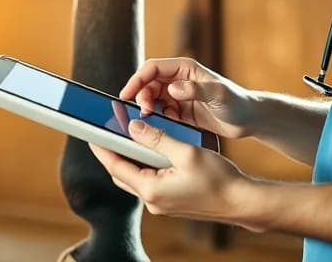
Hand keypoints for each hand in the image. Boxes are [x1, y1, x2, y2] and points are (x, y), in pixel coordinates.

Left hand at [89, 120, 256, 227]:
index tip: (91, 133)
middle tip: (108, 131)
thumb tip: (133, 127)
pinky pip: (149, 182)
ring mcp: (162, 204)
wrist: (241, 202)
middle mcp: (153, 201)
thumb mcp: (185, 152)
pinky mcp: (171, 202)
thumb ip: (157, 138)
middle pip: (122, 173)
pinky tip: (152, 150)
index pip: (115, 166)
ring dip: (130, 158)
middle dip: (113, 153)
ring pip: (135, 178)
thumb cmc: (218, 179)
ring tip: (128, 136)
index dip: (101, 148)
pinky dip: (145, 166)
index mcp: (151, 189)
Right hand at [119, 57, 254, 138]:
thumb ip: (195, 89)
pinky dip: (160, 119)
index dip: (136, 80)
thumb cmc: (237, 102)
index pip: (152, 68)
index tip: (126, 95)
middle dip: (142, 97)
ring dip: (150, 109)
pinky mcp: (181, 110)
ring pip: (152, 98)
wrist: (248, 119)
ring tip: (158, 119)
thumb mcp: (217, 94)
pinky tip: (170, 125)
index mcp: (185, 68)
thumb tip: (173, 89)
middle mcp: (179, 79)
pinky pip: (161, 112)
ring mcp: (179, 95)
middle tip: (146, 112)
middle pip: (148, 84)